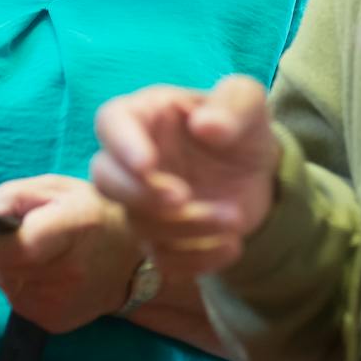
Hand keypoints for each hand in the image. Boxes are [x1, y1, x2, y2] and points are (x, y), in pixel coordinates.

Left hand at [0, 174, 141, 332]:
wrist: (133, 263)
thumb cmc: (94, 215)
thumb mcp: (58, 189)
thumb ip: (13, 195)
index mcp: (74, 228)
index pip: (16, 245)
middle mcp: (69, 271)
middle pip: (3, 263)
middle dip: (2, 247)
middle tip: (25, 236)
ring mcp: (61, 302)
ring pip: (5, 281)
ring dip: (11, 265)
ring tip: (40, 255)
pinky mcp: (54, 321)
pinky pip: (17, 299)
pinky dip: (21, 284)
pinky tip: (45, 275)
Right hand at [90, 74, 280, 277]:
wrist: (256, 172)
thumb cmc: (240, 126)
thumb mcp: (248, 102)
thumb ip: (232, 103)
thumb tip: (206, 126)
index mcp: (145, 115)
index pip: (111, 122)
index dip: (122, 145)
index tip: (147, 164)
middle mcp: (132, 160)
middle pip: (105, 180)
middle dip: (140, 194)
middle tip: (182, 197)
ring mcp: (142, 203)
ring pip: (138, 224)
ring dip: (185, 227)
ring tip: (234, 217)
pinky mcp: (160, 238)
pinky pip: (163, 258)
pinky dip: (197, 258)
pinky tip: (232, 245)